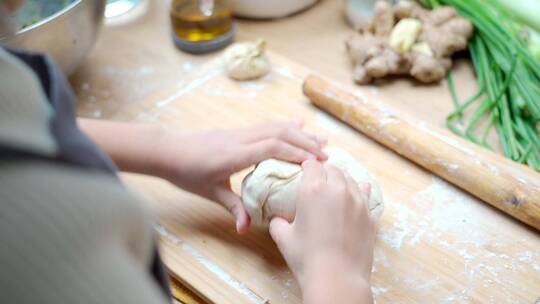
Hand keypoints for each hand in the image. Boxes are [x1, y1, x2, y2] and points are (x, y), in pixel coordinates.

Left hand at [155, 122, 326, 233]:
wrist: (168, 150)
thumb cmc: (187, 172)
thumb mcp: (210, 192)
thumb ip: (233, 208)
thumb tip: (245, 229)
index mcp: (234, 154)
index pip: (271, 147)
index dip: (295, 152)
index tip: (314, 163)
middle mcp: (241, 139)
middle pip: (279, 133)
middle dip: (305, 142)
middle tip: (326, 154)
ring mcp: (240, 132)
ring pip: (275, 126)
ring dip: (299, 133)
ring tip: (320, 141)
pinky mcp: (239, 131)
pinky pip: (267, 126)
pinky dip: (285, 127)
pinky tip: (297, 126)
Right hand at [269, 160, 374, 303]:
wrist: (337, 278)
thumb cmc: (306, 257)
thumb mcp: (283, 237)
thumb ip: (277, 222)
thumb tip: (276, 218)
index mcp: (313, 189)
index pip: (311, 165)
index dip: (307, 165)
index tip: (304, 169)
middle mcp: (337, 189)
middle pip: (332, 169)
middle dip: (324, 171)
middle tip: (318, 178)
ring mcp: (357, 200)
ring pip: (350, 179)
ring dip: (341, 179)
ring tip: (335, 186)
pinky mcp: (369, 214)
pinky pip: (365, 193)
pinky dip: (358, 190)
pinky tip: (355, 194)